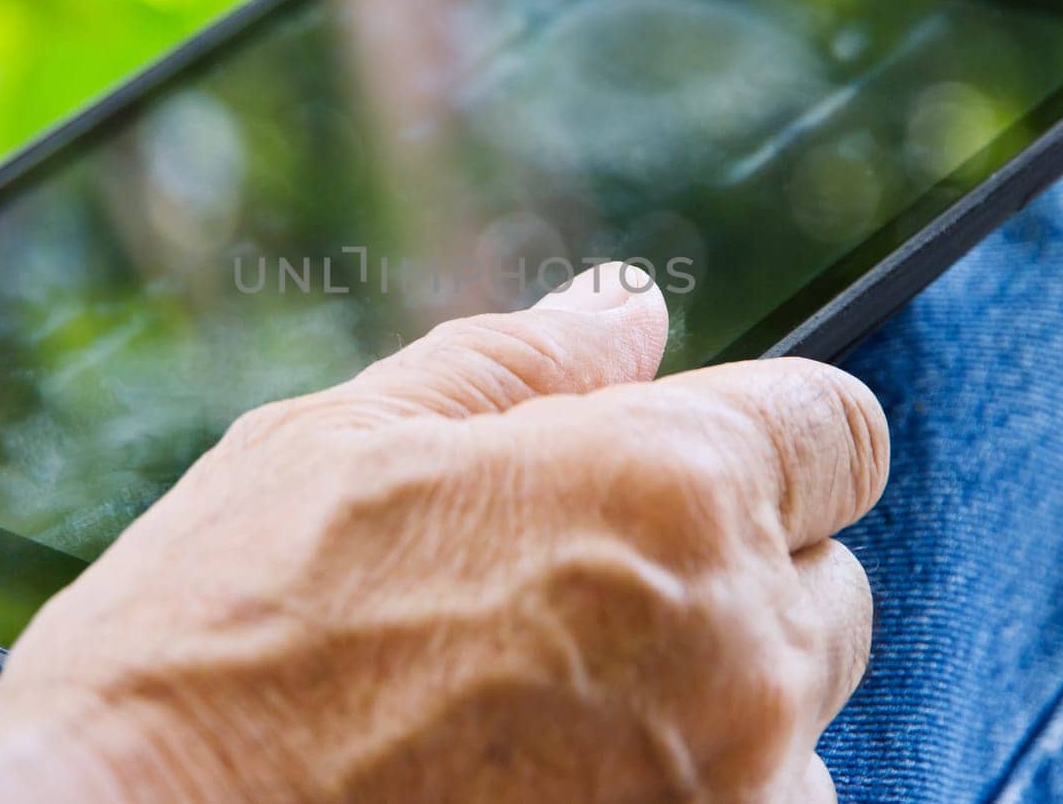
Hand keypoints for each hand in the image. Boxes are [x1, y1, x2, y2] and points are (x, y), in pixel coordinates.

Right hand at [0, 262, 887, 801]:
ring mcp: (731, 790)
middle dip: (737, 568)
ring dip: (720, 700)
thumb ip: (521, 362)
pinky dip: (693, 792)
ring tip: (552, 710)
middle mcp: (736, 646)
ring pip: (800, 720)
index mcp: (667, 485)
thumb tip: (629, 308)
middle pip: (829, 582)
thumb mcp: (344, 440)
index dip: (774, 436)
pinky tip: (554, 786)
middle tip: (580, 593)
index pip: (842, 433)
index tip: (711, 463)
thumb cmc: (220, 643)